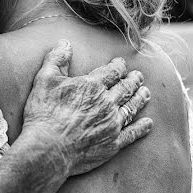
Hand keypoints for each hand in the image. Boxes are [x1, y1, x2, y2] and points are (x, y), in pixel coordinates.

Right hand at [22, 40, 152, 175]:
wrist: (47, 149)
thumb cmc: (43, 114)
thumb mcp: (44, 80)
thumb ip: (57, 59)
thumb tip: (65, 43)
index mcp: (92, 86)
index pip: (112, 71)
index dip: (118, 66)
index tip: (121, 63)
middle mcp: (107, 103)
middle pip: (126, 88)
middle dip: (133, 80)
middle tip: (138, 76)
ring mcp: (112, 124)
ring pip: (132, 107)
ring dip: (140, 99)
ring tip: (146, 93)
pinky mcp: (113, 144)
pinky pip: (132, 134)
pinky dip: (142, 128)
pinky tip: (148, 123)